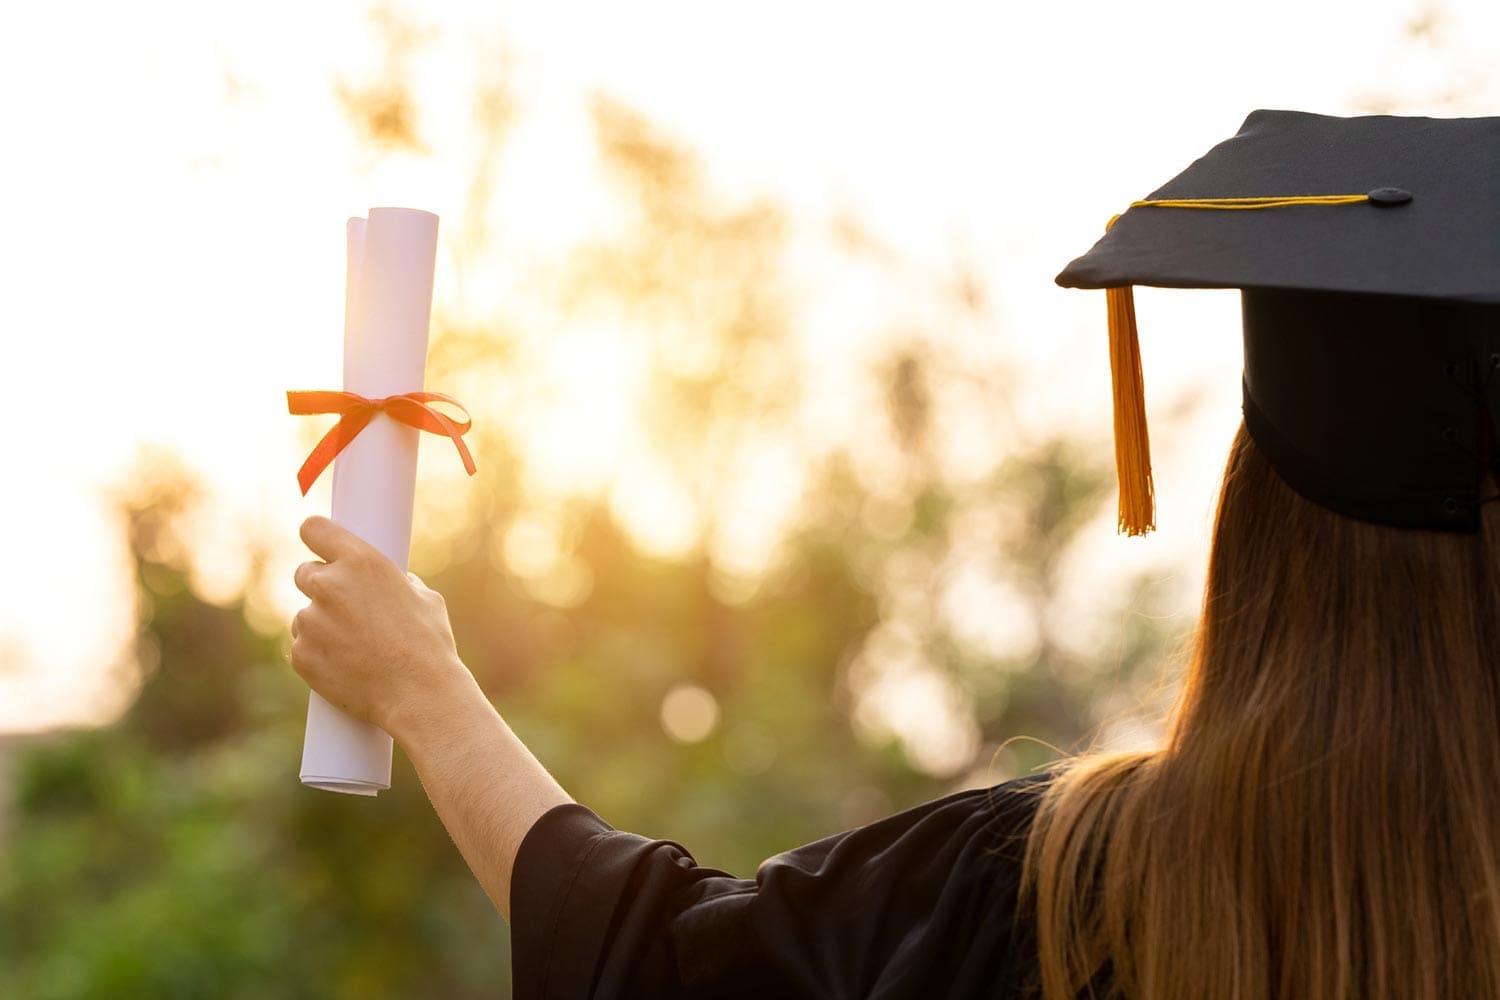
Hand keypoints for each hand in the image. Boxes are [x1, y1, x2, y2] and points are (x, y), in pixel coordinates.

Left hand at [289, 516, 473, 739]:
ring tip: (356, 647)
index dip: (317, 537)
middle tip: (346, 607)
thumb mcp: (424, 598)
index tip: (319, 545)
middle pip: (304, 574)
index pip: (314, 529)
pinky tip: (347, 665)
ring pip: (305, 616)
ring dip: (322, 626)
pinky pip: (302, 647)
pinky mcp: (301, 654)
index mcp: (360, 562)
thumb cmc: (429, 645)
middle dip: (321, 587)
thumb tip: (391, 582)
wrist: (420, 695)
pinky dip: (318, 655)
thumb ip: (396, 582)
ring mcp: (310, 621)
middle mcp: (328, 586)